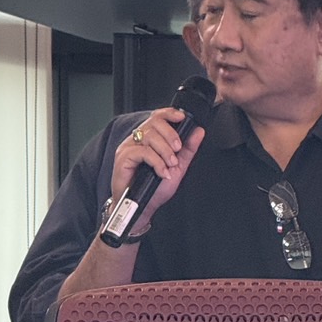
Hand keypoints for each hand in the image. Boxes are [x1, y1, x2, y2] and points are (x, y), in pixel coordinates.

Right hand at [110, 107, 206, 222]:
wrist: (143, 208)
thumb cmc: (155, 189)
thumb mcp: (177, 167)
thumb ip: (188, 149)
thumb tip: (198, 131)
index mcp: (149, 139)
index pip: (158, 117)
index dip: (170, 113)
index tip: (182, 118)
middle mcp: (138, 140)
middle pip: (154, 122)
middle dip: (171, 135)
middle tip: (177, 150)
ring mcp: (129, 147)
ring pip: (149, 136)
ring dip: (165, 150)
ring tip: (170, 164)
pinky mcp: (123, 158)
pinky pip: (142, 152)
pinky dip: (156, 162)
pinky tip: (162, 172)